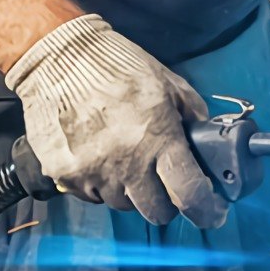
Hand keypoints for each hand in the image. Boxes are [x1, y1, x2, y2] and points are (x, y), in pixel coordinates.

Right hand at [6, 15, 222, 227]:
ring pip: (122, 204)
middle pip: (156, 213)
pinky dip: (100, 183)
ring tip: (124, 157)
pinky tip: (98, 154)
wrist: (57, 57)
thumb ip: (194, 119)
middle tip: (164, 182)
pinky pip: (92, 195)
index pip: (189, 194)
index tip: (212, 212)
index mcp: (158, 138)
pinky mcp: (65, 175)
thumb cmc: (117, 66)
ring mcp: (93, 172)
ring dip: (130, 190)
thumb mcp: (169, 84)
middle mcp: (126, 162)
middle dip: (166, 202)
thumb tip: (209, 149)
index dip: (206, 210)